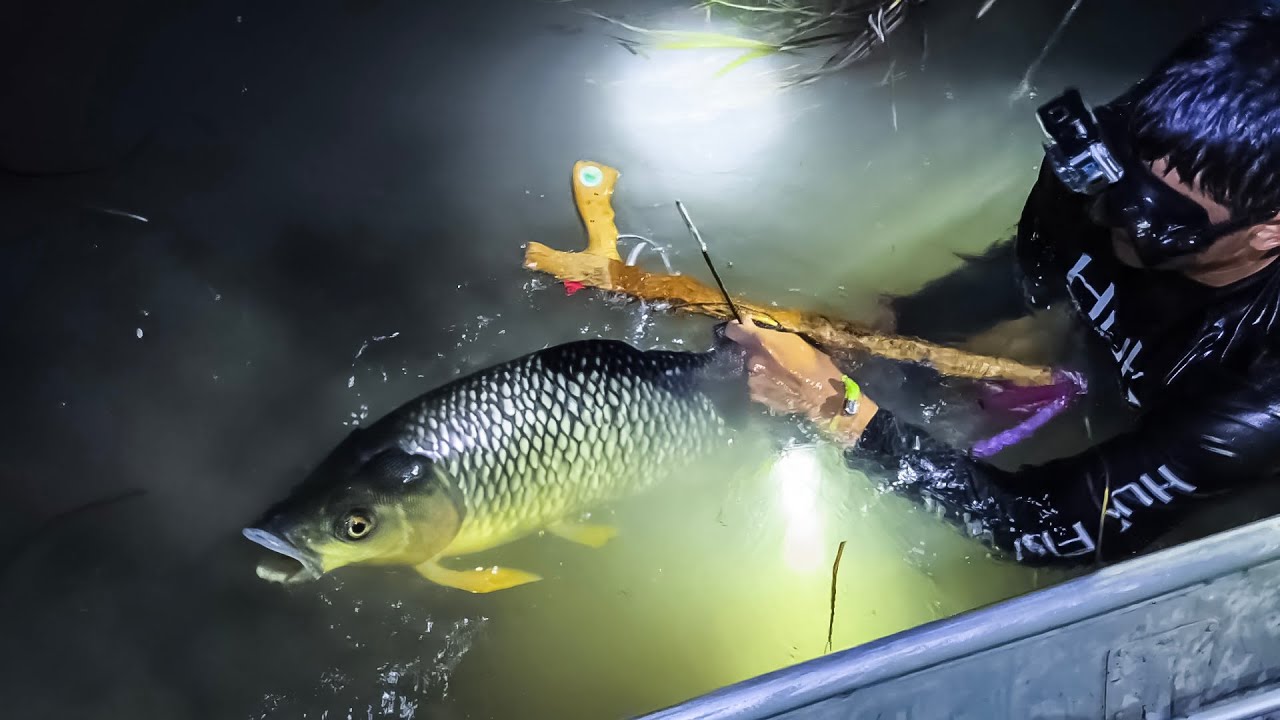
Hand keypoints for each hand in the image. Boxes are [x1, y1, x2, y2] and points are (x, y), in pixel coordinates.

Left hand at [725, 317, 873, 436]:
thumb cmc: (814, 363)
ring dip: (754, 368)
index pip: (732, 331)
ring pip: (745, 369)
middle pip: (739, 351)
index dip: (736, 328)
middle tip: (766, 354)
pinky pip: (752, 384)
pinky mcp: (756, 397)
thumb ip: (768, 334)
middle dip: (749, 351)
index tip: (741, 329)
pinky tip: (774, 383)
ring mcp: (751, 382)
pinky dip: (759, 382)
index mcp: (761, 343)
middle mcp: (751, 362)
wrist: (823, 395)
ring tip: (772, 372)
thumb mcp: (794, 340)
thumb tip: (748, 324)